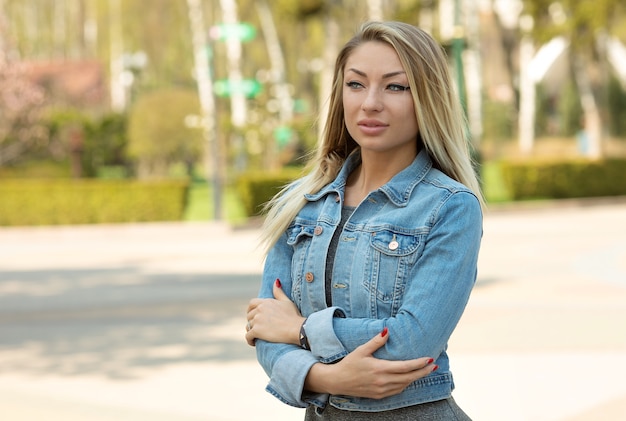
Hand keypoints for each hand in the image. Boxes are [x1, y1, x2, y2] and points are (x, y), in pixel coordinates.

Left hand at [245, 279, 304, 346]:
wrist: (297, 329)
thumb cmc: (294, 316)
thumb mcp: (287, 301)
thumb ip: (279, 292)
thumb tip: (276, 281)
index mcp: (266, 302)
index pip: (251, 304)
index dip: (250, 310)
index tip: (253, 316)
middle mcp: (259, 309)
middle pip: (249, 316)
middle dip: (252, 321)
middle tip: (258, 328)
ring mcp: (257, 320)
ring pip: (248, 326)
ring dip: (252, 331)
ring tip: (257, 337)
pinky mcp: (257, 331)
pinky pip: (248, 336)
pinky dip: (249, 340)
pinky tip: (254, 343)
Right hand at [305, 328, 436, 398]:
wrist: (338, 381)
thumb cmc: (349, 364)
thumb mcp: (361, 350)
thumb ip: (376, 341)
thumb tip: (387, 330)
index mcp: (380, 369)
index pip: (405, 367)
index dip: (419, 364)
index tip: (429, 359)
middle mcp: (383, 381)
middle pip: (409, 377)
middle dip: (423, 372)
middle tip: (434, 366)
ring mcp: (381, 390)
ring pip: (404, 385)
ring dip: (415, 378)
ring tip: (424, 371)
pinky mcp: (379, 395)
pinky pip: (397, 390)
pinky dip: (405, 384)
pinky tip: (409, 379)